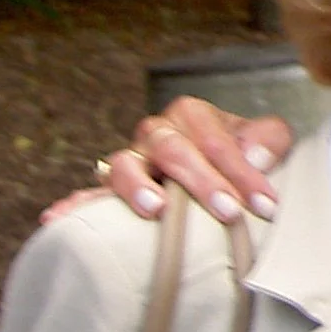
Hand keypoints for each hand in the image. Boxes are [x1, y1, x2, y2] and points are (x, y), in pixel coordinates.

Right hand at [76, 97, 293, 223]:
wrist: (216, 166)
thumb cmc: (241, 152)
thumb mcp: (265, 139)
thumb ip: (270, 140)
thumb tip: (258, 157)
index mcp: (193, 114)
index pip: (219, 142)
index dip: (245, 173)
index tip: (265, 205)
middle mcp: (157, 132)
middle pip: (175, 151)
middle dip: (203, 183)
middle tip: (228, 212)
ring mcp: (132, 158)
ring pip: (125, 164)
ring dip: (137, 185)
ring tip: (154, 209)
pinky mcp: (113, 186)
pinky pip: (90, 192)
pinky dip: (77, 203)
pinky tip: (60, 217)